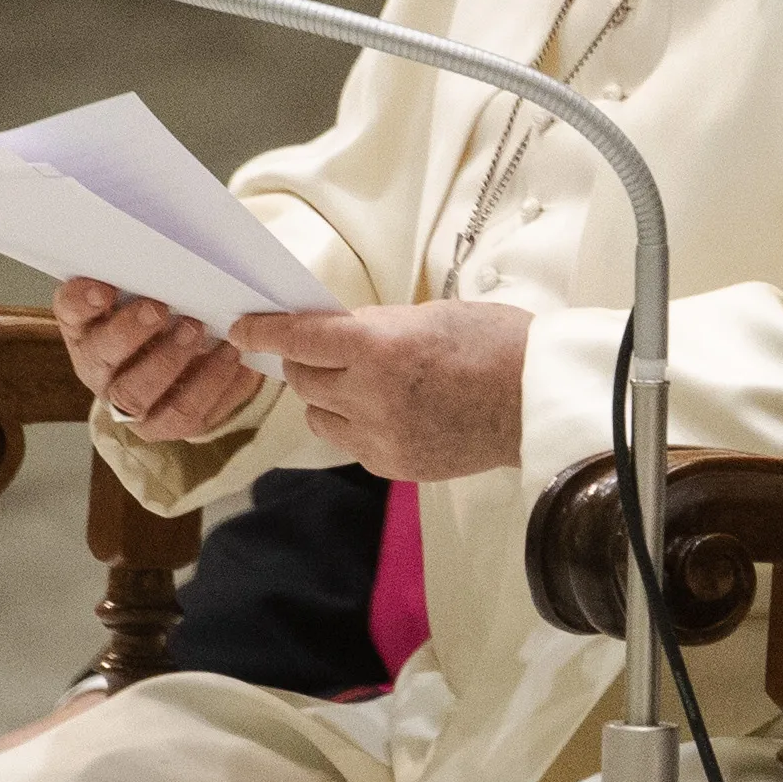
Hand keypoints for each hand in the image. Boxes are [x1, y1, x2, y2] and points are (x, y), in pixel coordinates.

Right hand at [53, 278, 262, 443]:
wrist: (184, 366)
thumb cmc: (160, 321)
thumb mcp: (146, 296)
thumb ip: (146, 280)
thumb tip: (169, 257)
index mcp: (87, 330)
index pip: (72, 313)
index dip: (82, 303)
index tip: (104, 289)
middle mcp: (100, 372)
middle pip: (99, 358)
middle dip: (129, 335)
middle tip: (160, 309)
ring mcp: (130, 406)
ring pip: (137, 396)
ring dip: (170, 362)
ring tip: (199, 331)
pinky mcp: (165, 425)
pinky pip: (185, 415)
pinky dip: (214, 385)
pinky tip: (233, 358)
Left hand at [231, 301, 532, 480]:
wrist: (539, 400)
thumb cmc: (495, 343)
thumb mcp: (430, 315)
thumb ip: (376, 328)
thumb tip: (334, 335)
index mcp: (380, 348)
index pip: (300, 340)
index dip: (265, 332)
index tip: (243, 328)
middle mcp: (371, 397)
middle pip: (303, 380)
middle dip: (305, 361)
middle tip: (321, 350)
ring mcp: (381, 438)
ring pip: (319, 417)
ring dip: (326, 396)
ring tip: (358, 383)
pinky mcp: (394, 466)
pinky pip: (350, 443)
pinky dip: (355, 424)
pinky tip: (386, 410)